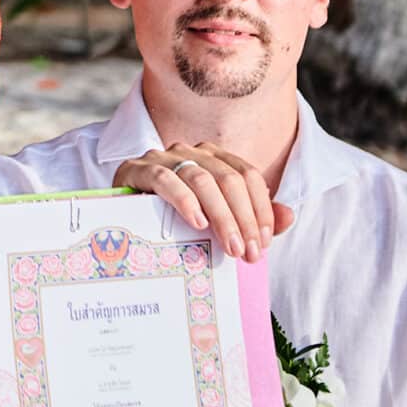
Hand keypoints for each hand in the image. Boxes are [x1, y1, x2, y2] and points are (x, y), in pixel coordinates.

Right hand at [110, 143, 293, 261]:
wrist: (118, 222)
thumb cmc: (170, 222)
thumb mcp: (214, 223)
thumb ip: (251, 219)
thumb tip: (288, 216)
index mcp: (212, 159)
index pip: (248, 176)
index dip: (261, 209)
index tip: (264, 243)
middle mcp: (190, 152)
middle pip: (229, 179)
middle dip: (244, 219)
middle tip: (249, 254)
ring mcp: (162, 157)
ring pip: (202, 179)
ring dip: (221, 216)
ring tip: (228, 247)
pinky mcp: (136, 169)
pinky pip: (165, 179)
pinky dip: (184, 199)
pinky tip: (196, 223)